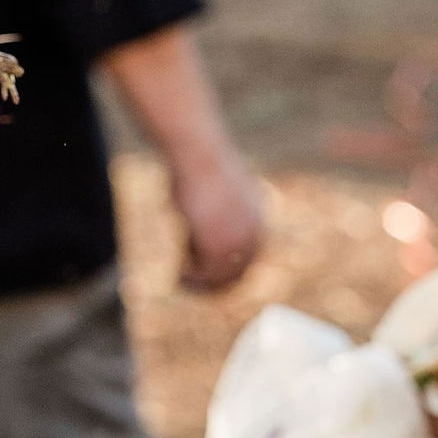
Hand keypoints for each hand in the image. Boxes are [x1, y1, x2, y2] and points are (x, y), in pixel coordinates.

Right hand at [171, 147, 265, 291]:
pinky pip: (206, 274)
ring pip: (222, 277)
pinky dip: (192, 279)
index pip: (248, 258)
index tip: (203, 275)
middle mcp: (255, 232)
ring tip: (181, 280)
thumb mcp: (211, 188)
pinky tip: (179, 274)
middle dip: (214, 283)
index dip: (226, 271)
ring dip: (201, 283)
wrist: (196, 152)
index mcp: (257, 217)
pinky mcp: (220, 246)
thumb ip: (213, 211)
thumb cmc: (196, 162)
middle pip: (238, 273)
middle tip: (190, 284)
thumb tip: (198, 224)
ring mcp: (239, 241)